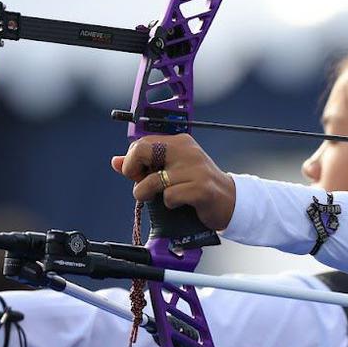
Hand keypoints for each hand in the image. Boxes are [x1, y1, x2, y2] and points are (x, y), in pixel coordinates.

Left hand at [111, 134, 236, 230]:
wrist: (231, 202)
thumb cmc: (197, 186)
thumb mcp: (172, 171)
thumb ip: (144, 166)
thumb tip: (115, 161)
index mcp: (179, 142)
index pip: (142, 143)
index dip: (132, 160)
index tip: (137, 174)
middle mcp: (187, 151)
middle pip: (142, 151)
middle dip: (133, 171)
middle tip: (141, 184)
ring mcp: (195, 169)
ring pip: (153, 181)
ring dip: (148, 194)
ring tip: (159, 198)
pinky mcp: (201, 189)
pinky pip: (170, 197)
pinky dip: (169, 204)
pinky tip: (180, 204)